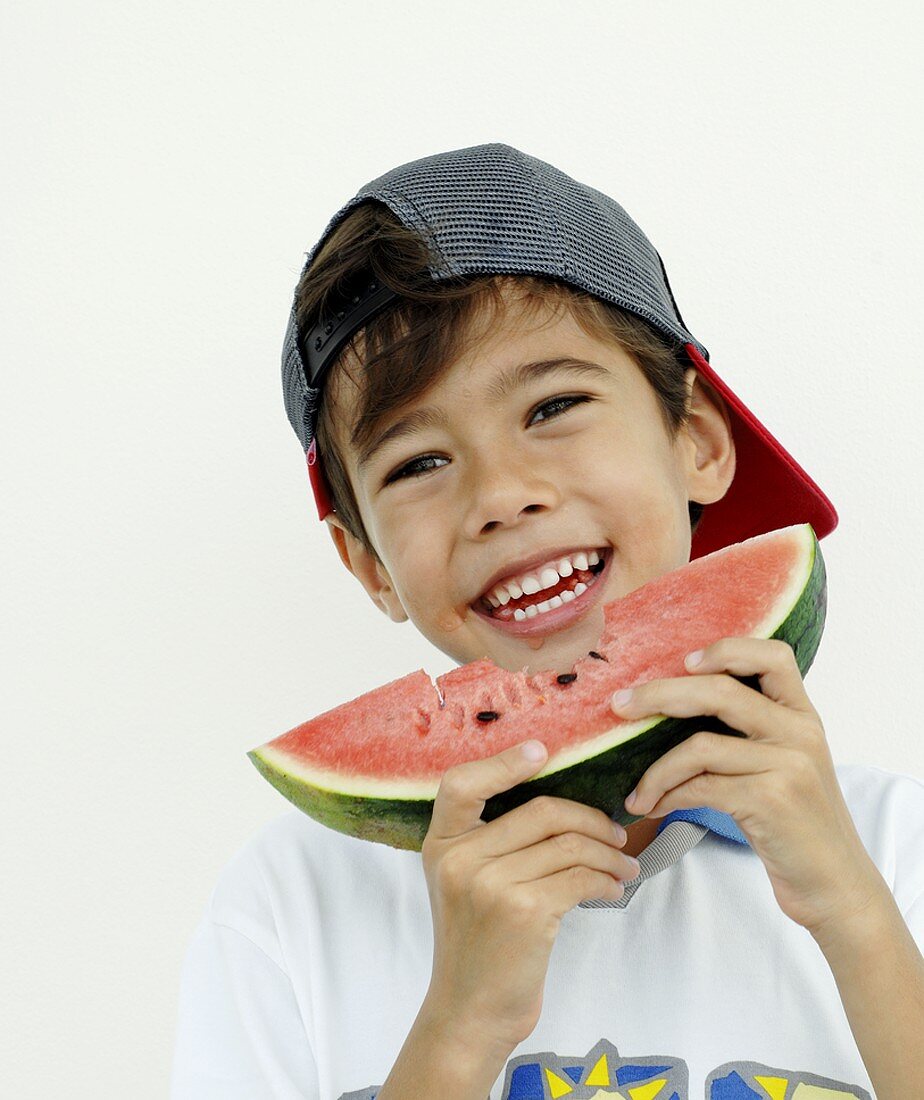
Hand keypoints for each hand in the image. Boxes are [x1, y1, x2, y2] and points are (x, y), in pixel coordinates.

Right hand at [420, 742, 640, 1054]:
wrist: (471, 1013)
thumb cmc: (479, 945)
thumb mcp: (465, 884)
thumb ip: (491, 842)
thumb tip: (561, 803)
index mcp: (440, 843)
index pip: (461, 783)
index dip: (503, 762)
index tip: (543, 751)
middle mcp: (459, 858)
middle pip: (541, 810)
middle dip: (591, 819)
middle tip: (616, 835)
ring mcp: (489, 884)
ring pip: (569, 843)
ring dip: (608, 854)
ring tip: (624, 867)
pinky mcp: (523, 911)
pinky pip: (580, 877)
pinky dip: (607, 881)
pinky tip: (614, 889)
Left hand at [610, 637, 887, 937]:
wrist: (834, 883)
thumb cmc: (795, 822)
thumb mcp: (784, 763)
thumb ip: (749, 730)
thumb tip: (670, 702)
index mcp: (802, 714)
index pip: (772, 655)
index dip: (726, 650)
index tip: (683, 662)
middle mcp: (800, 731)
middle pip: (719, 690)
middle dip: (658, 695)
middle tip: (619, 706)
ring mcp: (789, 764)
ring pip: (700, 745)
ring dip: (655, 770)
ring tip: (635, 791)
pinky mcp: (771, 800)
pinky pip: (701, 787)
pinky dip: (667, 795)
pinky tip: (652, 806)